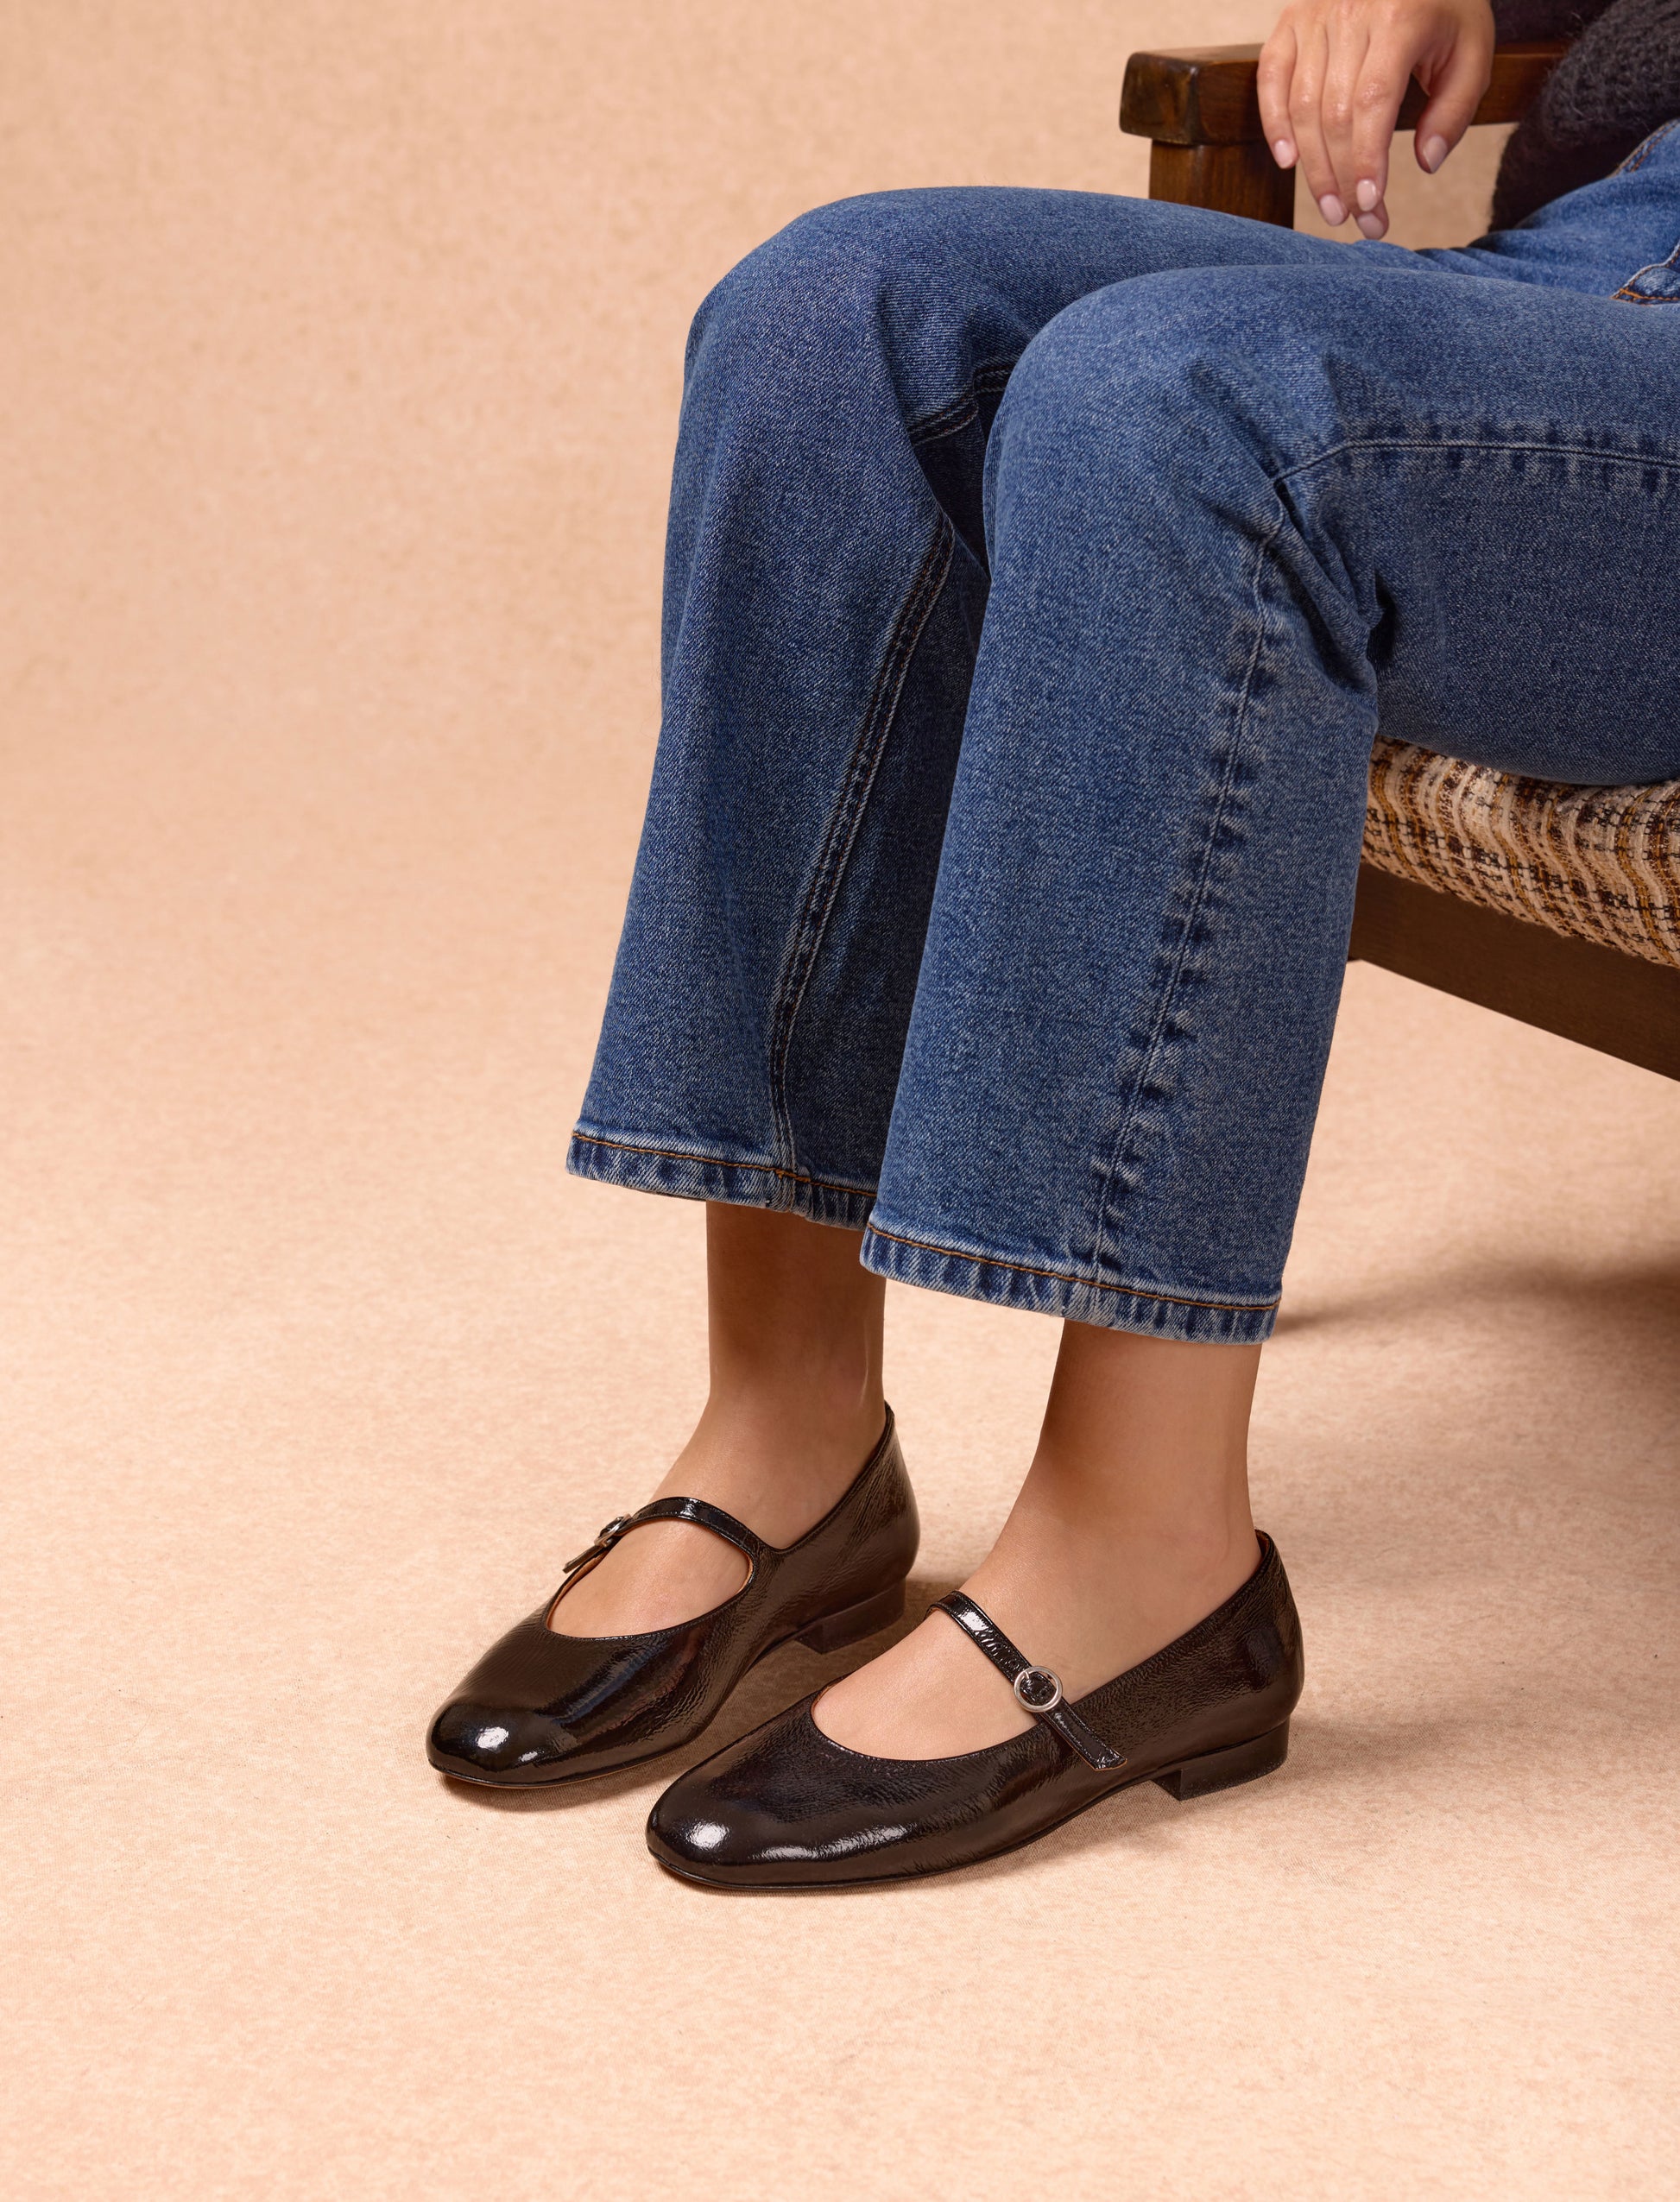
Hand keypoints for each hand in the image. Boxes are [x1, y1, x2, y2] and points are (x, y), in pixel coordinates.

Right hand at [1258, 0, 1494, 238]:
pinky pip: (1271, 76)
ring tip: (1330, 207)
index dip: (1366, 159)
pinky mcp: (1292, 20)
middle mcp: (1351, 11)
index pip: (1373, 101)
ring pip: (1302, 104)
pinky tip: (1290, 161)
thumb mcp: (1473, 49)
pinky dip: (1274, 122)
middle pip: (1334, 112)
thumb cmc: (1446, 6)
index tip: (1371, 204)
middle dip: (1341, 176)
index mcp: (1401, 17)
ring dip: (1312, 166)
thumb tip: (1427, 163)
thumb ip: (1456, 108)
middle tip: (1354, 219)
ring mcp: (1316, 14)